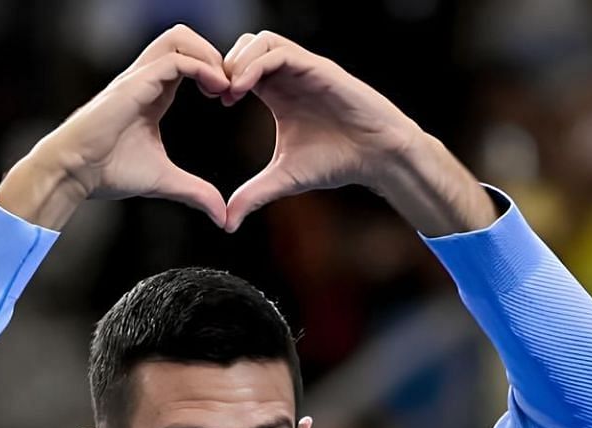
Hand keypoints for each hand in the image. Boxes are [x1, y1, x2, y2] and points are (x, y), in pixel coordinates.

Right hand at [0, 25, 229, 229]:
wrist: (74, 172)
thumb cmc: (109, 172)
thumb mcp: (166, 181)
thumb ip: (196, 192)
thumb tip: (222, 217)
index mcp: (153, 92)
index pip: (186, 61)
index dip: (213, 73)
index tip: (229, 99)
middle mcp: (146, 79)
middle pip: (183, 38)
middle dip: (214, 55)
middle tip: (230, 87)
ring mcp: (138, 78)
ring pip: (178, 38)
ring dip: (209, 56)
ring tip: (225, 86)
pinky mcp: (134, 84)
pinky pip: (174, 59)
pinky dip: (202, 68)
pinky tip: (217, 91)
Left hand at [219, 31, 495, 234]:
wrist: (378, 157)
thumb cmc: (337, 162)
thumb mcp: (285, 178)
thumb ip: (254, 194)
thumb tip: (227, 222)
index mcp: (278, 92)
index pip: (239, 67)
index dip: (220, 78)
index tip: (214, 101)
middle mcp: (290, 75)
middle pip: (244, 46)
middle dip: (224, 64)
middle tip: (217, 92)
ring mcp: (304, 68)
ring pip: (259, 41)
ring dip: (238, 61)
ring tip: (230, 91)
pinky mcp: (318, 68)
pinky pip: (278, 51)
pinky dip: (255, 64)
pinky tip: (244, 89)